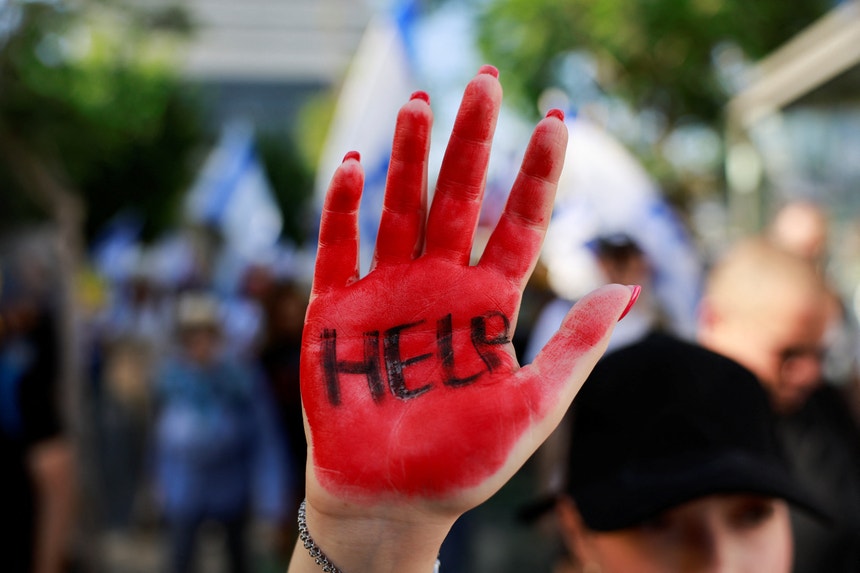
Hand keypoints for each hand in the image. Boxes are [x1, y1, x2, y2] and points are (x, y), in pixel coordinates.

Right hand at [293, 66, 637, 571]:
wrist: (390, 502)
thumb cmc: (463, 465)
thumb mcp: (532, 408)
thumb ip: (574, 349)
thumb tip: (628, 291)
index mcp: (489, 304)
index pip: (519, 224)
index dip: (537, 175)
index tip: (557, 120)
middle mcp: (441, 285)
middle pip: (460, 199)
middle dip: (472, 141)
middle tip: (484, 81)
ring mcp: (387, 291)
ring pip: (400, 209)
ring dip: (409, 158)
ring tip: (422, 104)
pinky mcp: (335, 309)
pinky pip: (338, 248)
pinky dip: (342, 208)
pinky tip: (353, 165)